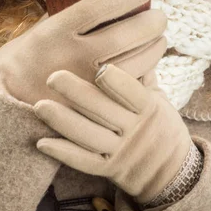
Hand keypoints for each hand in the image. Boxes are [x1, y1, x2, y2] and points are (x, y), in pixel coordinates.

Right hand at [0, 0, 166, 104]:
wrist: (4, 109)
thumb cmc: (21, 63)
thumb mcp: (36, 32)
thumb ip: (63, 18)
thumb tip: (94, 0)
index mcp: (55, 32)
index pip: (100, 6)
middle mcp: (72, 57)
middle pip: (126, 35)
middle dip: (152, 22)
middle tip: (160, 16)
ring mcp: (85, 85)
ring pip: (135, 63)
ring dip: (155, 48)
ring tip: (159, 39)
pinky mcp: (95, 107)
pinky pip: (130, 88)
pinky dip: (146, 74)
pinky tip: (149, 63)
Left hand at [34, 64, 192, 203]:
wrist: (171, 171)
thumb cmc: (160, 122)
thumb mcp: (161, 99)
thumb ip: (144, 74)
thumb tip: (134, 39)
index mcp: (149, 109)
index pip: (133, 94)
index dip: (117, 82)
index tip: (99, 67)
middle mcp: (134, 131)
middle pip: (104, 112)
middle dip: (77, 94)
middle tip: (53, 77)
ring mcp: (120, 152)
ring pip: (90, 137)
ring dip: (63, 122)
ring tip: (40, 106)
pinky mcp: (108, 170)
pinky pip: (84, 163)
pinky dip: (63, 153)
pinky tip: (42, 143)